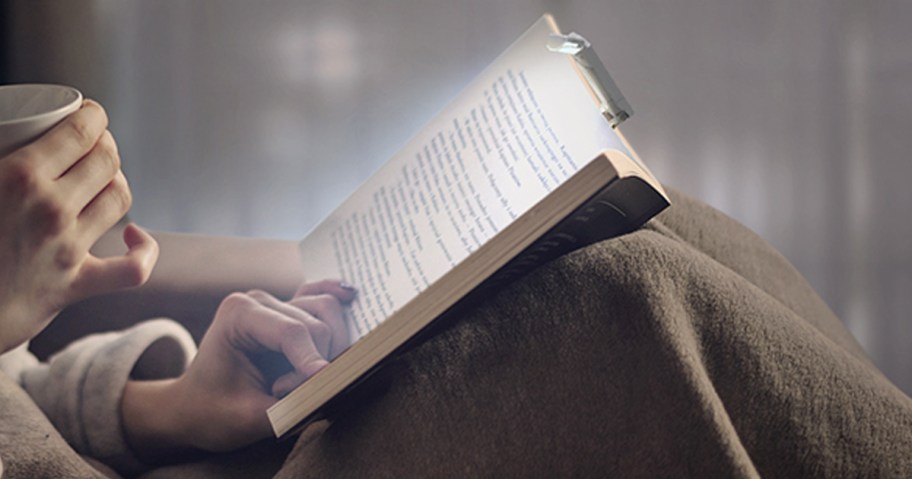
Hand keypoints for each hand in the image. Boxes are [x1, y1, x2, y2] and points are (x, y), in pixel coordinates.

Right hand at [0, 100, 157, 352]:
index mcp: (19, 176)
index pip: (82, 132)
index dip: (93, 118)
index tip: (89, 116)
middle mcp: (52, 209)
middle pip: (107, 161)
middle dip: (104, 146)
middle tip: (92, 146)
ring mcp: (68, 248)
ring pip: (120, 199)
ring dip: (116, 183)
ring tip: (102, 180)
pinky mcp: (75, 285)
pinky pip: (132, 270)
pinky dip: (143, 252)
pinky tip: (134, 236)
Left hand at [121, 281, 355, 457]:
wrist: (193, 407)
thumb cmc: (212, 412)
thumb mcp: (247, 418)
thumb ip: (291, 406)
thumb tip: (334, 389)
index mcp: (238, 313)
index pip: (293, 332)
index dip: (313, 362)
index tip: (328, 386)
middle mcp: (259, 300)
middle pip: (316, 325)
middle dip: (315, 364)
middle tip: (285, 394)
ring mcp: (275, 303)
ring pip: (327, 313)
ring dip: (328, 350)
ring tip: (297, 379)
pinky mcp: (288, 312)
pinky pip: (321, 298)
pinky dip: (338, 301)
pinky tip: (353, 298)